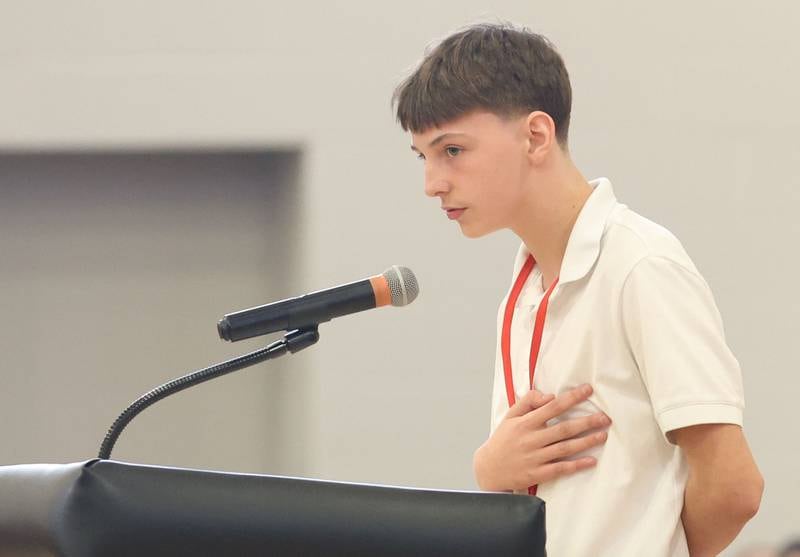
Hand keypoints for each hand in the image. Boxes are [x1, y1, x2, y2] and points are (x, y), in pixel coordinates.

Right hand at [473, 384, 610, 491]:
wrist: (488, 469)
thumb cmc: (502, 439)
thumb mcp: (510, 416)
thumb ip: (528, 401)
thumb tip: (550, 395)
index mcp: (525, 423)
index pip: (552, 407)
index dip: (571, 398)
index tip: (588, 390)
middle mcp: (531, 439)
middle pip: (563, 429)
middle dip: (586, 422)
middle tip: (605, 418)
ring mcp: (535, 458)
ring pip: (564, 448)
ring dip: (586, 442)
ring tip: (603, 435)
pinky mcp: (537, 474)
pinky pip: (560, 469)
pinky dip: (576, 465)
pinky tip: (591, 461)